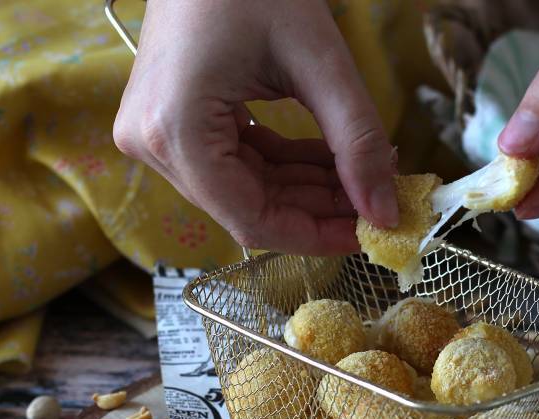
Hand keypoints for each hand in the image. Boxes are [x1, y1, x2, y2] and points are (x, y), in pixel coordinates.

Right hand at [113, 0, 397, 254]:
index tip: (367, 233)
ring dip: (307, 190)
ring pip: (247, 190)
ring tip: (361, 178)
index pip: (251, 220)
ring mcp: (158, 135)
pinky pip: (237, 164)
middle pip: (249, 207)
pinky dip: (286, 167)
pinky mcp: (172, 124)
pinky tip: (330, 162)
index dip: (315, 236)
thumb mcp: (320, 62)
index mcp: (175, 132)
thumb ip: (356, 142)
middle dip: (318, 210)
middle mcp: (153, 144)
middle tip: (375, 203)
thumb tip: (385, 213)